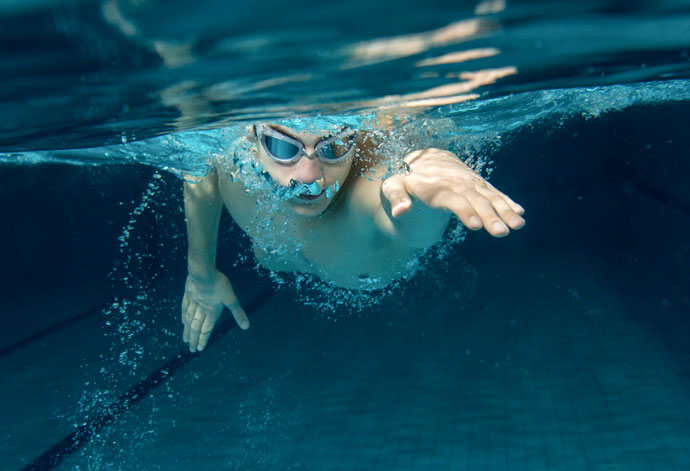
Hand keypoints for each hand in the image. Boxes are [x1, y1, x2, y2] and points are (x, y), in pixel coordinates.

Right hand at [181, 270, 248, 351]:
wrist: (203, 273)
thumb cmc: (219, 285)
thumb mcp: (231, 299)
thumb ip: (238, 313)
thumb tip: (246, 326)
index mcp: (212, 312)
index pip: (207, 329)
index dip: (203, 339)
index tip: (199, 349)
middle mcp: (201, 310)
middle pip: (196, 327)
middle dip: (194, 339)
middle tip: (191, 349)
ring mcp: (193, 302)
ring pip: (189, 320)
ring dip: (187, 331)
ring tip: (185, 339)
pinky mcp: (188, 294)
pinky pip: (185, 308)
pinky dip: (184, 316)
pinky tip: (183, 321)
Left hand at [381, 148, 524, 236]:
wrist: (422, 159)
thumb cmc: (404, 178)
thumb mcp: (392, 185)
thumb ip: (395, 197)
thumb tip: (400, 211)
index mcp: (436, 185)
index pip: (453, 199)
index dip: (464, 211)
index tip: (475, 225)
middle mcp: (456, 182)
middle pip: (475, 200)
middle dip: (490, 216)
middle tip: (501, 232)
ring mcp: (470, 182)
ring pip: (489, 196)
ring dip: (505, 210)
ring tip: (518, 224)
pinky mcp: (478, 184)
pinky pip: (494, 193)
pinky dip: (507, 201)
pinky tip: (519, 212)